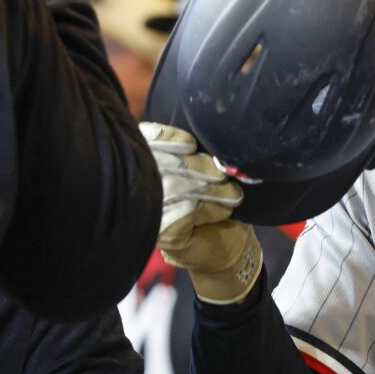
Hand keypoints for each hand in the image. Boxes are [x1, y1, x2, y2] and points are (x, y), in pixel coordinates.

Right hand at [142, 122, 261, 303]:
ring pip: (177, 187)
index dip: (168, 138)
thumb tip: (208, 130)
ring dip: (210, 189)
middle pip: (164, 164)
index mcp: (147, 163)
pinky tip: (224, 211)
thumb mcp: (203, 166)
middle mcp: (141, 187)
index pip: (147, 139)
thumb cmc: (213, 198)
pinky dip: (209, 208)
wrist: (225, 243)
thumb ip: (194, 150)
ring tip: (233, 195)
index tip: (190, 145)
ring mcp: (149, 213)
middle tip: (223, 175)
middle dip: (198, 166)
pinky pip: (186, 212)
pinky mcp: (163, 234)